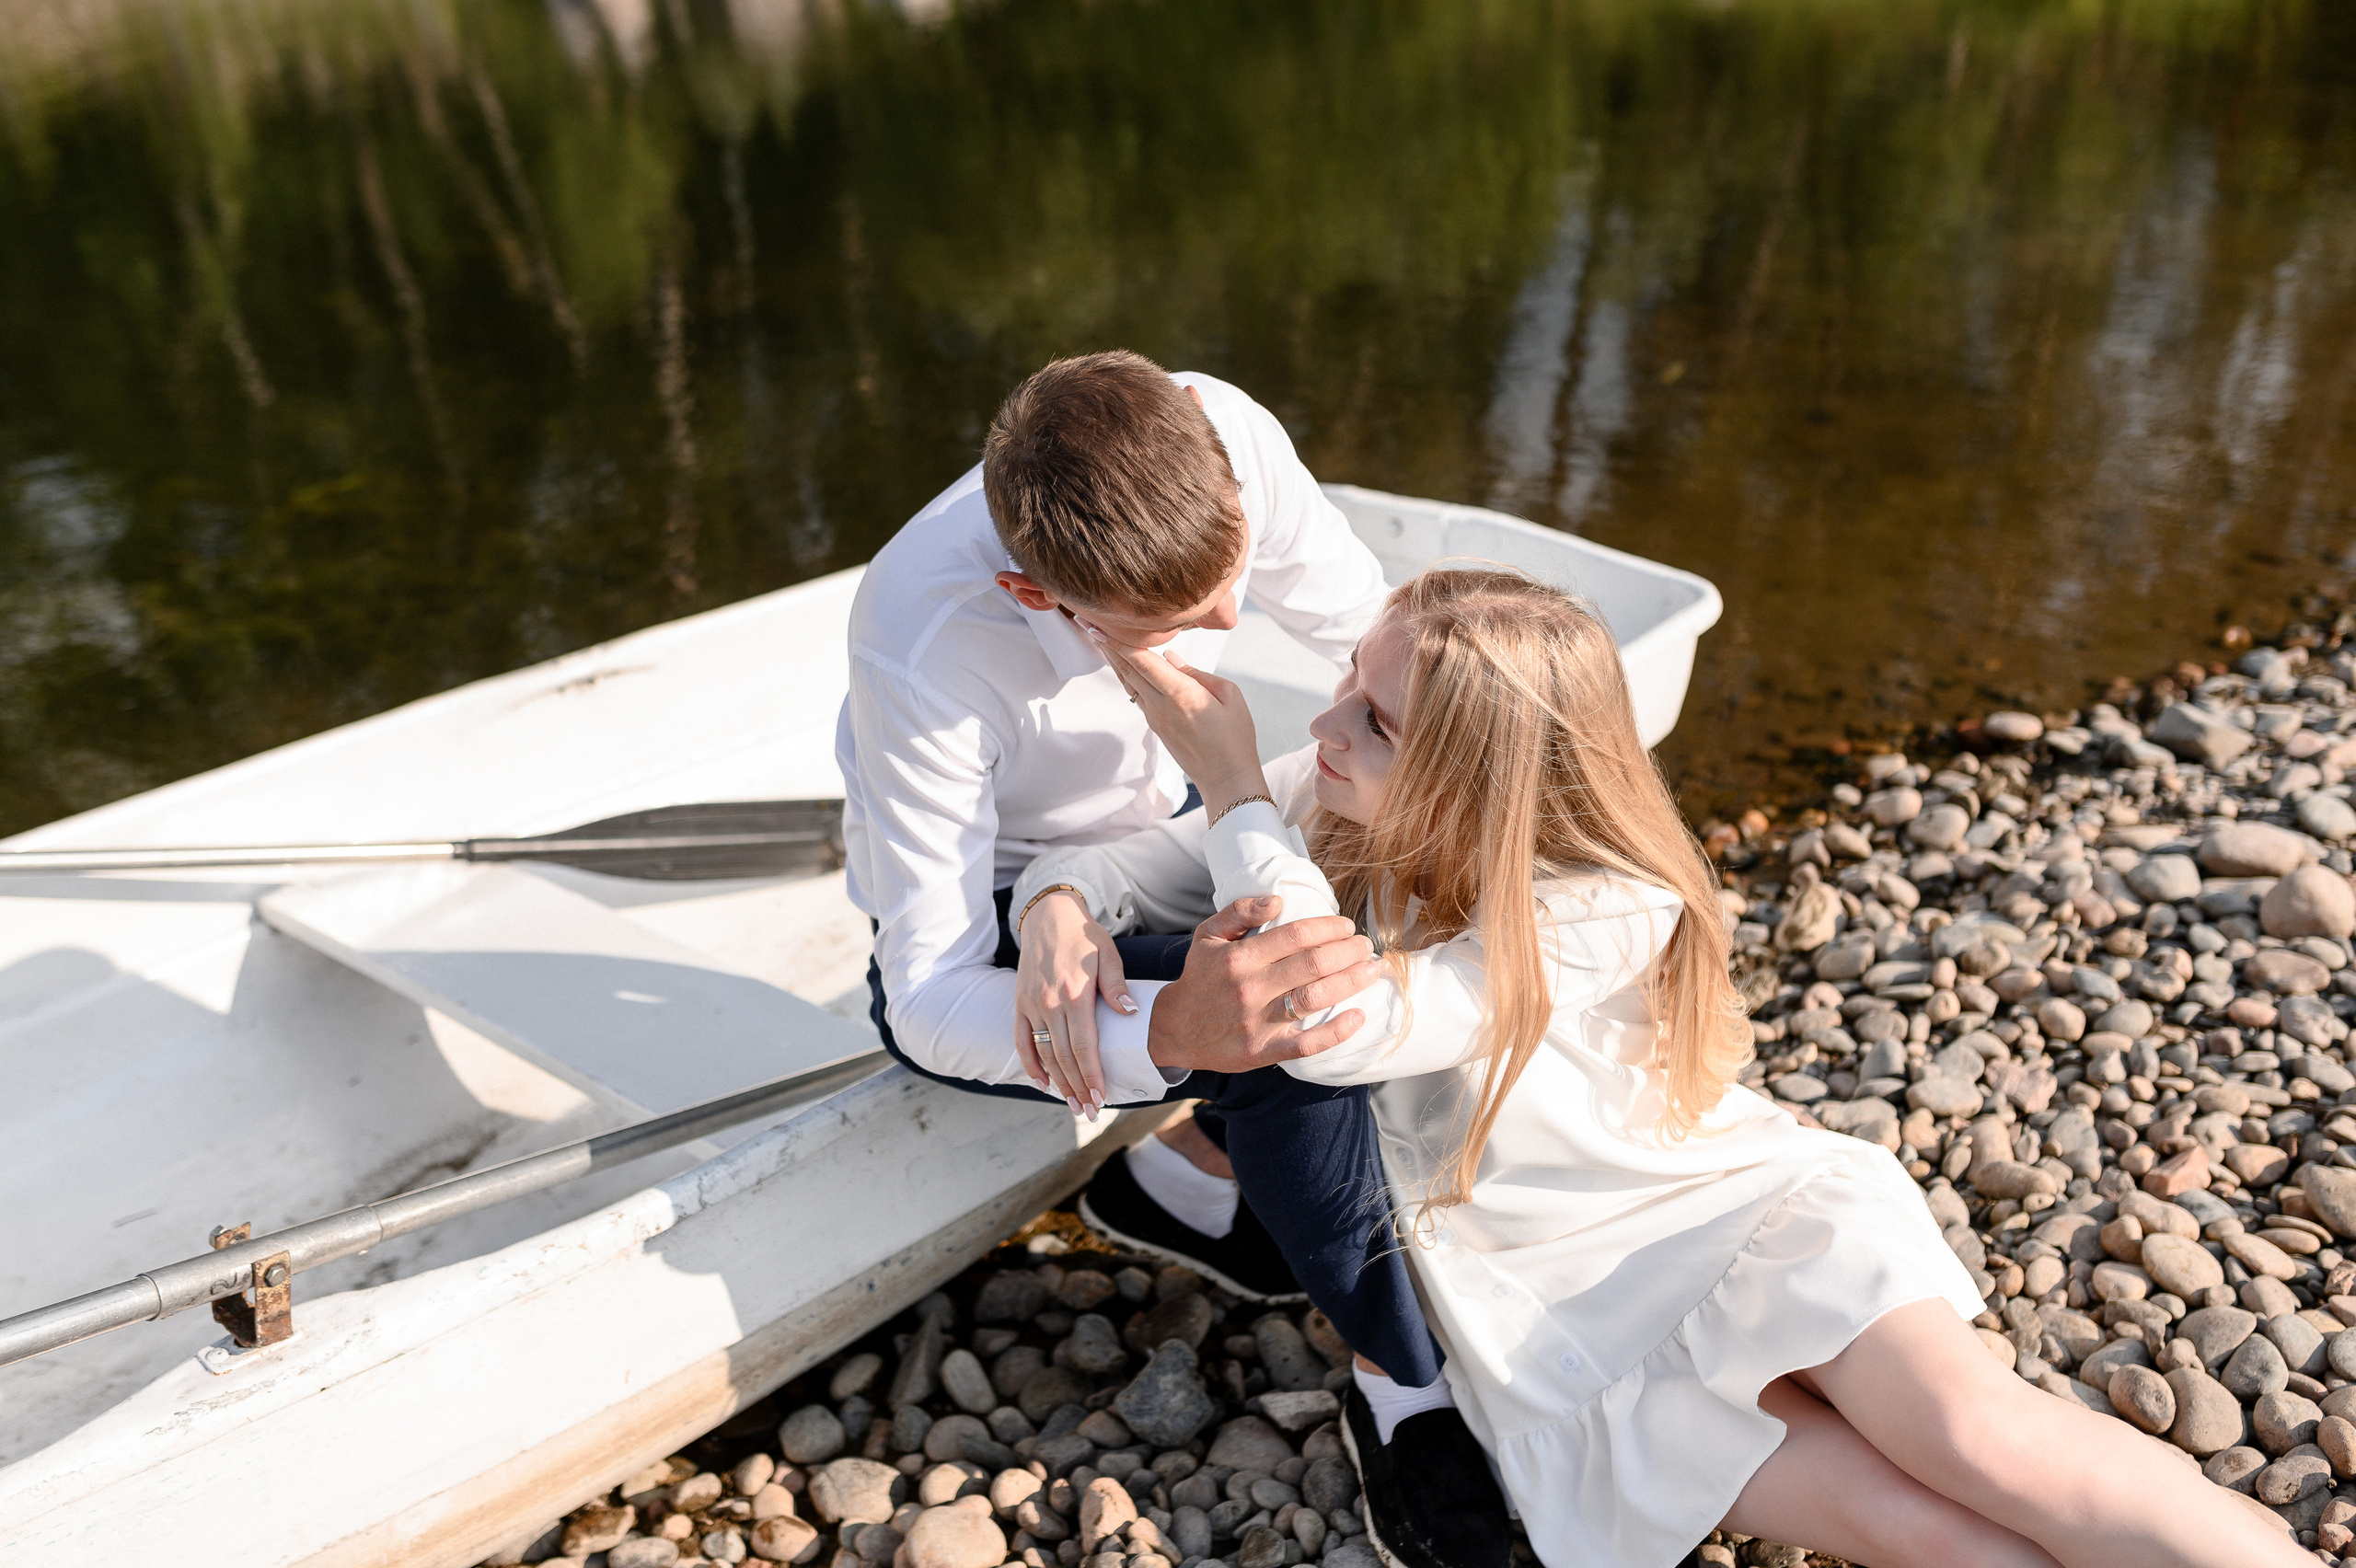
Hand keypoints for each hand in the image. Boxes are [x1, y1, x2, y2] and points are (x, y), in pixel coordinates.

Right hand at [1014, 889, 1132, 1117]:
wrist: (1048, 915)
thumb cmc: (1084, 936)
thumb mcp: (1108, 955)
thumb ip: (1117, 986)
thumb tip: (1130, 1013)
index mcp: (1075, 995)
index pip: (1084, 1046)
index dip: (1092, 1075)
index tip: (1101, 1097)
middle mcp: (1049, 1003)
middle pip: (1064, 1057)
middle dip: (1077, 1088)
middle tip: (1089, 1112)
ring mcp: (1031, 1005)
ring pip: (1044, 1054)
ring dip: (1058, 1083)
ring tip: (1071, 1104)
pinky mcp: (1019, 1003)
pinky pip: (1021, 1040)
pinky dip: (1030, 1064)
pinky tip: (1042, 1083)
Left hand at [1086, 628, 1266, 811]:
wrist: (1226, 779)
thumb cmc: (1235, 737)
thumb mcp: (1229, 696)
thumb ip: (1197, 673)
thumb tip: (1171, 658)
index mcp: (1181, 694)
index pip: (1142, 661)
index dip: (1117, 642)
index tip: (1097, 627)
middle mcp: (1161, 706)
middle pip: (1127, 670)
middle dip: (1107, 645)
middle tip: (1088, 624)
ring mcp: (1155, 718)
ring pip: (1129, 683)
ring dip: (1114, 661)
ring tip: (1100, 639)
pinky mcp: (1156, 727)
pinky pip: (1138, 695)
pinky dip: (1128, 676)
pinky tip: (1125, 665)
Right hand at [1147, 895, 1386, 1073]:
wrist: (1174, 1029)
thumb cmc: (1200, 976)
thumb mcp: (1207, 935)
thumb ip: (1239, 911)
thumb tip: (1278, 900)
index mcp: (1238, 957)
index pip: (1296, 935)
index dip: (1328, 928)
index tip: (1346, 927)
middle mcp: (1249, 989)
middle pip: (1313, 965)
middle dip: (1348, 952)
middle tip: (1365, 946)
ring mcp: (1257, 1023)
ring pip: (1315, 999)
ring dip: (1351, 982)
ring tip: (1371, 970)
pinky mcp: (1263, 1051)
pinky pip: (1307, 1044)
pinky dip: (1337, 1031)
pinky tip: (1358, 1016)